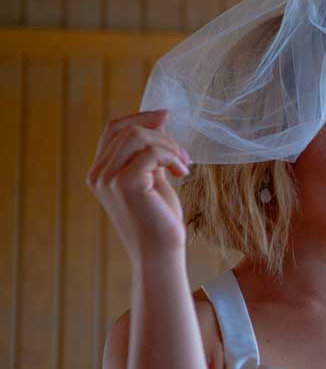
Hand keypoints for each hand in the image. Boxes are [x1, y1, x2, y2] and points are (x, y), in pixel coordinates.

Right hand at [86, 109, 191, 264]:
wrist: (160, 253)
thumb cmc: (159, 221)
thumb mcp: (152, 179)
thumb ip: (149, 154)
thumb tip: (158, 120)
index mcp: (100, 172)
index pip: (113, 129)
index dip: (140, 117)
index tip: (165, 116)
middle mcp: (99, 174)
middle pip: (126, 129)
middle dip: (161, 134)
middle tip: (183, 154)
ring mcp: (108, 178)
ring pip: (137, 136)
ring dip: (168, 145)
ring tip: (184, 164)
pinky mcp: (126, 183)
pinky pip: (151, 152)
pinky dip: (171, 156)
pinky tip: (182, 173)